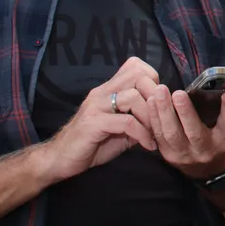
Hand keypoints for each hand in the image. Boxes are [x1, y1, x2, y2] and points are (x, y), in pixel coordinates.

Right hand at [44, 57, 159, 181]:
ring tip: (154, 133)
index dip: (153, 80)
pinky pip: (126, 122)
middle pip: (137, 75)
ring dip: (149, 117)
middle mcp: (102, 92)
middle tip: (160, 117)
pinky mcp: (93, 123)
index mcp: (109, 89)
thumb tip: (163, 113)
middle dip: (155, 96)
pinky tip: (147, 145)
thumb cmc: (93, 143)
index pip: (135, 66)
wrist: (61, 159)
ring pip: (133, 97)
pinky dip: (142, 134)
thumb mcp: (122, 128)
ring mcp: (96, 106)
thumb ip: (139, 116)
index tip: (159, 102)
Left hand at [146, 85, 224, 178]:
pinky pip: (158, 137)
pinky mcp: (168, 155)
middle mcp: (205, 151)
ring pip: (171, 135)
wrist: (208, 169)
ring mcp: (184, 155)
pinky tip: (150, 102)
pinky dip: (153, 118)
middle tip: (178, 93)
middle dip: (185, 112)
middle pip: (194, 132)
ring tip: (159, 93)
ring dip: (163, 112)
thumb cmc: (221, 139)